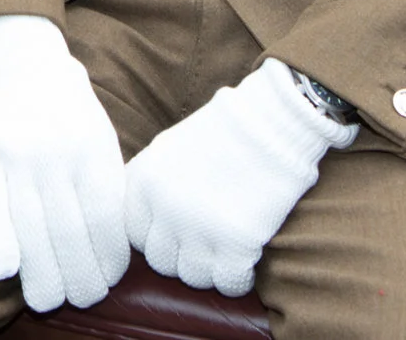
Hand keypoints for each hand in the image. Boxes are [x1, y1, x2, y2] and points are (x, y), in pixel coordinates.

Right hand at [0, 14, 128, 310]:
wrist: (18, 50)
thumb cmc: (65, 102)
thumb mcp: (100, 131)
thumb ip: (106, 180)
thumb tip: (119, 241)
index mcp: (93, 148)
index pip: (107, 220)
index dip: (109, 260)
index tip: (107, 280)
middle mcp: (58, 152)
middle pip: (70, 233)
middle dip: (78, 278)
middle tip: (79, 299)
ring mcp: (18, 152)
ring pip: (31, 227)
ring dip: (41, 275)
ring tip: (45, 300)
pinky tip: (4, 270)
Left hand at [125, 58, 357, 297]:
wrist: (272, 122)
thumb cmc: (224, 132)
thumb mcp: (169, 150)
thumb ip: (151, 187)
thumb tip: (145, 224)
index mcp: (144, 181)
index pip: (133, 234)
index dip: (156, 237)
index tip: (175, 234)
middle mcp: (164, 207)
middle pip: (160, 260)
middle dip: (181, 255)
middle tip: (204, 244)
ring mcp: (198, 228)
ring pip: (191, 276)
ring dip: (209, 269)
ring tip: (226, 253)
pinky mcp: (235, 243)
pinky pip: (227, 283)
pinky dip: (237, 279)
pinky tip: (246, 263)